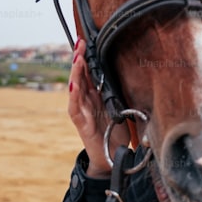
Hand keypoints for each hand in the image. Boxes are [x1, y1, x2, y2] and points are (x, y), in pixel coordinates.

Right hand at [67, 40, 125, 176]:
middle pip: (81, 76)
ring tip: (77, 58)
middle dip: (80, 58)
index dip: (88, 57)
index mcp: (96, 97)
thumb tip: (127, 76)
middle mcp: (87, 102)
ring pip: (76, 88)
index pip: (90, 73)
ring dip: (76, 72)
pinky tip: (74, 84)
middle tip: (80, 42)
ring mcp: (83, 112)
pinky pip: (76, 108)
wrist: (111, 159)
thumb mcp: (121, 109)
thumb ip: (118, 95)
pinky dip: (74, 96)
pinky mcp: (82, 124)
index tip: (88, 41)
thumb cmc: (116, 134)